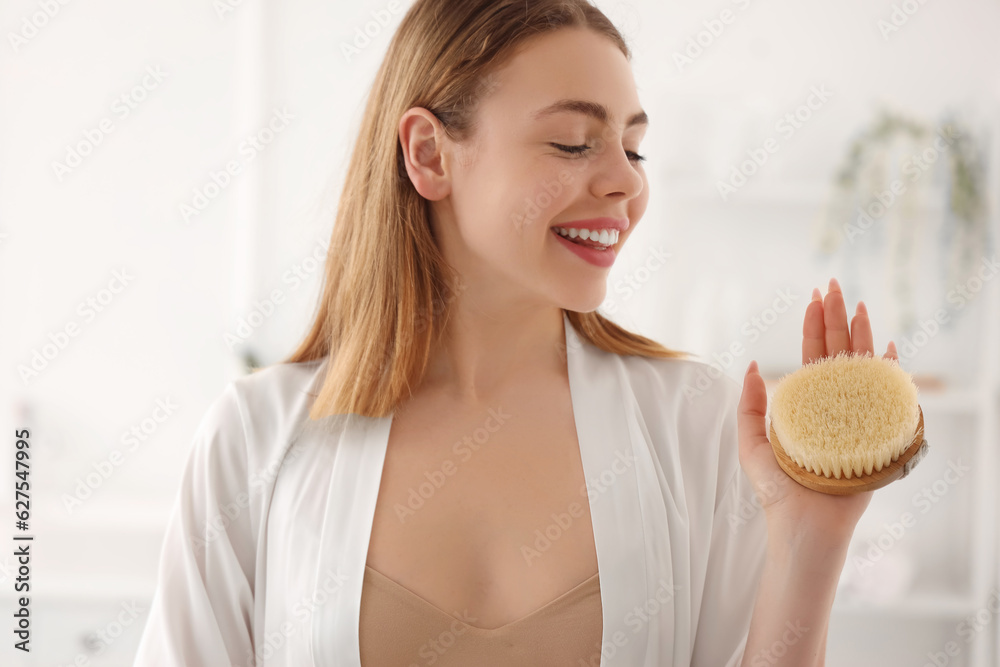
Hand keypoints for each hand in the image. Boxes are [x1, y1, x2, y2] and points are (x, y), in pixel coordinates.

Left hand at [736, 278, 898, 546]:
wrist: (803, 523)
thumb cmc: (777, 488)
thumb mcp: (750, 442)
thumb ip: (749, 406)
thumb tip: (752, 365)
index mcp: (807, 403)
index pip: (812, 354)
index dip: (813, 324)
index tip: (814, 296)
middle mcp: (834, 404)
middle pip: (837, 351)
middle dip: (836, 317)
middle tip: (834, 285)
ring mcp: (857, 416)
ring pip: (861, 365)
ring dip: (861, 334)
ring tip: (858, 305)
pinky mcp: (875, 433)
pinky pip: (887, 397)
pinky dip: (890, 373)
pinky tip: (888, 348)